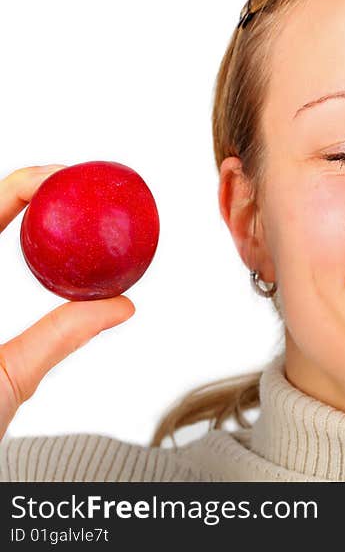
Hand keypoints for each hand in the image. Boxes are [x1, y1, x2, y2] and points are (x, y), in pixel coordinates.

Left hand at [0, 165, 134, 439]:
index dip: (28, 181)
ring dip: (10, 211)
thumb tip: (120, 305)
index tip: (68, 176)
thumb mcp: (7, 380)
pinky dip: (1, 239)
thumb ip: (61, 336)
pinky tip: (29, 246)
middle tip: (71, 186)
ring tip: (55, 206)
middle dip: (25, 188)